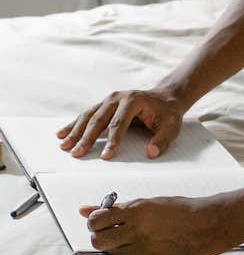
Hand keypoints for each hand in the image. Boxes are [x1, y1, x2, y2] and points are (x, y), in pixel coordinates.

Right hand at [57, 89, 185, 160]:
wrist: (165, 97)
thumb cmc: (167, 114)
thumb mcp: (171, 127)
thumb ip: (162, 140)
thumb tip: (152, 152)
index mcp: (134, 101)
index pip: (120, 123)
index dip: (112, 140)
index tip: (106, 156)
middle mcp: (118, 97)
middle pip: (99, 119)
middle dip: (87, 138)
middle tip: (77, 154)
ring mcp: (109, 100)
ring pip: (89, 116)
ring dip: (75, 131)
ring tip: (64, 146)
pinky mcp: (104, 104)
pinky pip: (86, 115)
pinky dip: (74, 124)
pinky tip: (62, 133)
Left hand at [80, 194, 227, 254]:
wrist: (209, 225)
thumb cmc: (180, 210)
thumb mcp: (149, 202)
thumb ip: (117, 208)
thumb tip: (84, 210)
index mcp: (137, 210)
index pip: (97, 220)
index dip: (94, 222)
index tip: (98, 222)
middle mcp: (138, 230)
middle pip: (100, 241)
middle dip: (99, 238)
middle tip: (108, 234)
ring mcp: (145, 249)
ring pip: (115, 253)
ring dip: (117, 246)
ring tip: (132, 238)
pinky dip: (138, 254)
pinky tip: (153, 246)